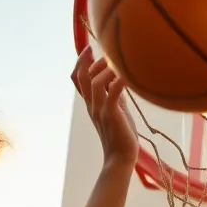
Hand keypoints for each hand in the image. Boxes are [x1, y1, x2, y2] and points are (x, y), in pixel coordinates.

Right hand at [73, 48, 138, 165]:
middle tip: (104, 50)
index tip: (88, 48)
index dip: (80, 62)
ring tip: (118, 62)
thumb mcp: (117, 111)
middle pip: (82, 77)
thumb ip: (115, 95)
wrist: (121, 158)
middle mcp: (92, 105)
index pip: (77, 79)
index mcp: (91, 104)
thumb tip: (120, 78)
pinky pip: (113, 93)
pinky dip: (120, 80)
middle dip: (89, 60)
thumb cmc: (121, 135)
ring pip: (95, 82)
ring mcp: (100, 110)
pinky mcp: (112, 115)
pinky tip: (129, 74)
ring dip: (106, 68)